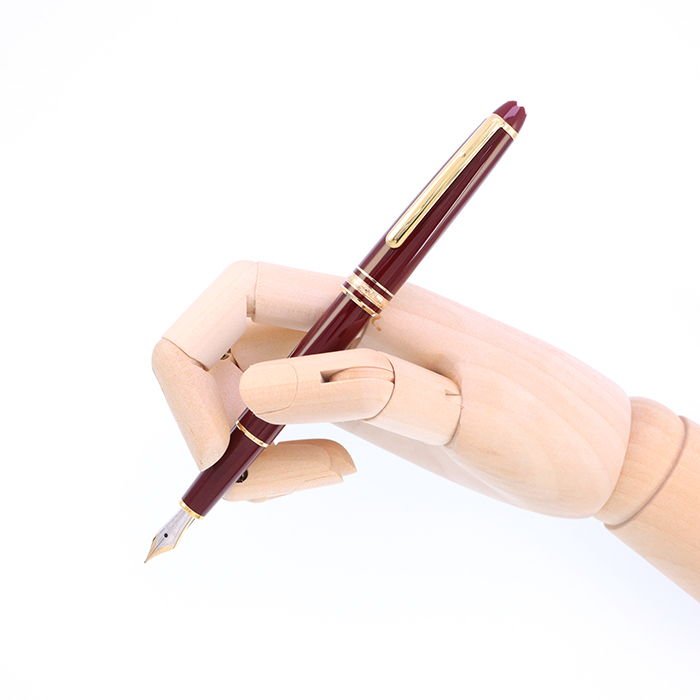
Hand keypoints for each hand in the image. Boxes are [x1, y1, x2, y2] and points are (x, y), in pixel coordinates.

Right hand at [153, 261, 630, 516]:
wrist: (592, 450)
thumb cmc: (549, 426)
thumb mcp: (467, 411)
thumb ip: (368, 389)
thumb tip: (253, 389)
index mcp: (358, 306)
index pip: (233, 293)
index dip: (189, 364)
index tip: (222, 448)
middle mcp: (336, 327)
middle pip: (219, 351)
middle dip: (213, 423)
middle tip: (271, 480)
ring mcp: (339, 365)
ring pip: (240, 394)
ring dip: (248, 452)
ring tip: (325, 476)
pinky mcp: (349, 400)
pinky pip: (274, 421)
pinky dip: (273, 460)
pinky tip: (332, 470)